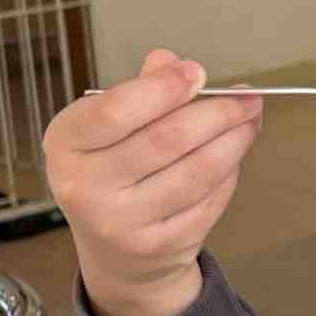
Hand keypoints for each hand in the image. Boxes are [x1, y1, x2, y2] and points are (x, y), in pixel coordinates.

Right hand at [43, 48, 262, 315]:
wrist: (116, 253)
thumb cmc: (114, 174)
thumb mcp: (110, 130)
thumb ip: (141, 92)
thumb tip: (173, 62)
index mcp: (65, 144)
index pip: (114, 111)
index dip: (163, 88)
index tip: (198, 72)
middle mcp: (84, 187)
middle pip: (166, 140)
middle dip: (217, 113)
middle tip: (247, 97)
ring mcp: (122, 223)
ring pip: (196, 172)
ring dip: (234, 141)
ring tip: (250, 121)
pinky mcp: (160, 245)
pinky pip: (209, 200)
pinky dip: (229, 174)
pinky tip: (234, 156)